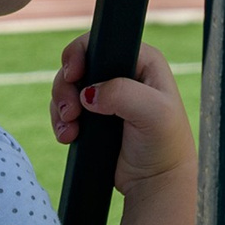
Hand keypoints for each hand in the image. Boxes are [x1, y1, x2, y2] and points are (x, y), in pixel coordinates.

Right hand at [52, 36, 192, 195]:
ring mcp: (107, 96)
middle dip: (65, 86)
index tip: (74, 74)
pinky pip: (65, 110)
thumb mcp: (154, 113)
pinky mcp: (92, 117)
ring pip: (68, 88)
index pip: (105, 42)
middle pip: (79, 64)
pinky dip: (60, 121)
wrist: (155, 181)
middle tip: (70, 111)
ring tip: (69, 129)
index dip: (82, 53)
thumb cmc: (165, 144)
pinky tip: (68, 137)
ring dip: (61, 107)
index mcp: (144, 62)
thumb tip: (89, 92)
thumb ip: (124, 94)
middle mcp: (124, 74)